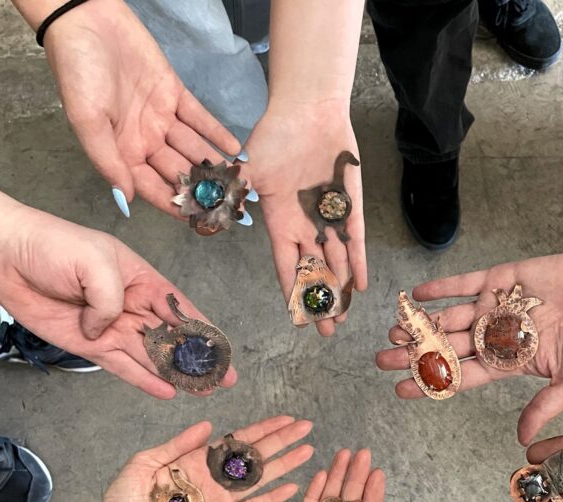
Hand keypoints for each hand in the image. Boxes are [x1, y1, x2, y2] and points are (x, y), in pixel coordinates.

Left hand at [0, 196, 235, 397]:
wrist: (5, 254)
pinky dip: (143, 379)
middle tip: (222, 379)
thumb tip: (109, 332)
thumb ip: (110, 300)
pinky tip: (166, 390)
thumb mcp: (94, 262)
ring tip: (202, 390)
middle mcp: (132, 306)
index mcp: (141, 279)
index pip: (181, 309)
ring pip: (152, 356)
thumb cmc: (52, 245)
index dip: (205, 331)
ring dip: (177, 374)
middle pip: (173, 338)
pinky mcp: (90, 345)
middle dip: (198, 360)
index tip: (224, 350)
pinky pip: (122, 366)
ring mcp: (112, 328)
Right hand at [43, 0, 239, 215]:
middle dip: (202, 189)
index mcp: (123, 152)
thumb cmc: (77, 72)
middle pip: (178, 171)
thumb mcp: (87, 122)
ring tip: (238, 182)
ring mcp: (161, 118)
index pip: (154, 187)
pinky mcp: (174, 95)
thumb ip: (108, 162)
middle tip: (229, 206)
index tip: (199, 220)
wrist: (86, 20)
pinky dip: (217, 134)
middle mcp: (145, 141)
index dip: (176, 204)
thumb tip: (126, 200)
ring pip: (193, 148)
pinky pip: (200, 119)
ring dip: (214, 165)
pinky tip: (236, 151)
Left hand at [98, 416, 313, 501]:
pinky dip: (272, 499)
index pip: (237, 439)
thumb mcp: (144, 463)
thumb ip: (177, 444)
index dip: (262, 428)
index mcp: (198, 460)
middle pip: (256, 455)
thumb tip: (209, 426)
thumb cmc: (125, 500)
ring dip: (285, 465)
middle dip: (282, 440)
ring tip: (307, 451)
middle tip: (306, 427)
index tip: (285, 418)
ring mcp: (221, 501)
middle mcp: (215, 478)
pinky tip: (293, 488)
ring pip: (260, 479)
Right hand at [243, 105, 365, 336]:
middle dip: (319, 302)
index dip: (291, 294)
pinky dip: (358, 261)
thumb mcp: (248, 169)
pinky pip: (355, 239)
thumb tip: (202, 218)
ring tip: (343, 317)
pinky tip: (360, 286)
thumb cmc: (274, 135)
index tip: (296, 320)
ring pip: (334, 262)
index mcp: (279, 223)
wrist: (307, 109)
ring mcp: (328, 217)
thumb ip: (233, 196)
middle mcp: (304, 226)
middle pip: (313, 273)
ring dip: (339, 290)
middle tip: (326, 331)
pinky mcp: (350, 206)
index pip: (286, 267)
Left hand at [375, 248, 562, 443]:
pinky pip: (464, 283)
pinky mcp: (499, 279)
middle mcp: (494, 335)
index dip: (431, 383)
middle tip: (382, 361)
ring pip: (448, 318)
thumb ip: (544, 406)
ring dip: (421, 325)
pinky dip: (441, 288)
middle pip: (446, 348)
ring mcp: (494, 307)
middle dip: (414, 355)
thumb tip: (522, 440)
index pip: (461, 376)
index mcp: (507, 362)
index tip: (401, 391)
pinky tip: (417, 296)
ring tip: (393, 332)